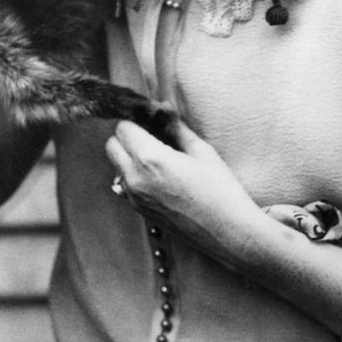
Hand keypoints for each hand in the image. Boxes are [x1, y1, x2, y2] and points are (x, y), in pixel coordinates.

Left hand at [104, 120, 273, 268]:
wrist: (229, 233)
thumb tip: (162, 107)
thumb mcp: (202, 152)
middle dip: (128, 136)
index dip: (137, 120)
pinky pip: (123, 184)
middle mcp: (135, 178)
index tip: (153, 121)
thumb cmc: (221, 190)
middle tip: (153, 137)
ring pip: (116, 164)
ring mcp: (134, 196)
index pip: (123, 127)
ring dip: (129, 156)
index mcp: (150, 159)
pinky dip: (133, 175)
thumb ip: (176, 127)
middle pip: (112, 144)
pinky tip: (159, 178)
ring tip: (159, 158)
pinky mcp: (138, 210)